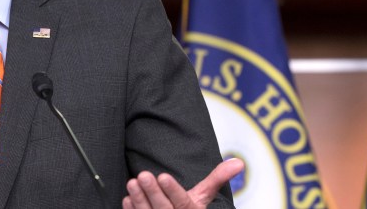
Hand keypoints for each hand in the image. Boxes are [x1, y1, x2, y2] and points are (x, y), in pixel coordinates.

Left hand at [122, 158, 243, 208]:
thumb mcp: (203, 197)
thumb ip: (217, 179)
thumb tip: (239, 162)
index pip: (183, 203)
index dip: (173, 190)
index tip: (163, 175)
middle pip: (164, 208)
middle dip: (153, 192)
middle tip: (143, 175)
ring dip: (139, 199)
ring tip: (132, 182)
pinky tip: (127, 199)